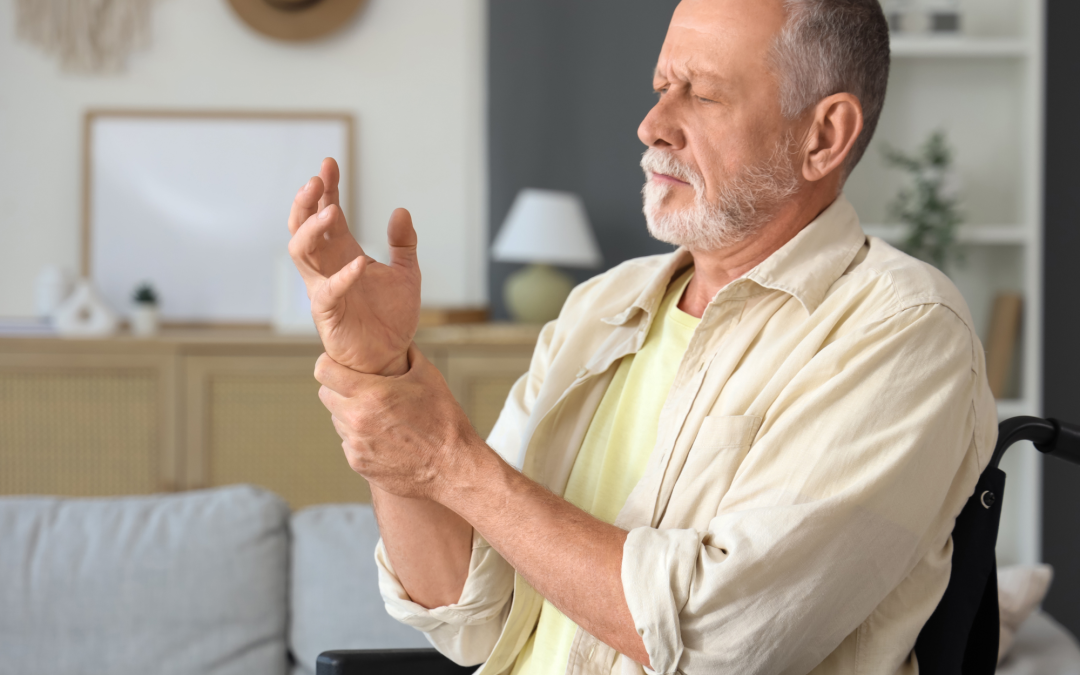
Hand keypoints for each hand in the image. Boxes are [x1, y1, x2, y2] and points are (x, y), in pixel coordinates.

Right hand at [288, 158, 420, 375]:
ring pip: (301, 252)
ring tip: (331, 210)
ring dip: (313, 230)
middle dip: (307, 202)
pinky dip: (343, 276)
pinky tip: (360, 263)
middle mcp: (327, 267)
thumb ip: (403, 244)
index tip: (330, 163)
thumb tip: (400, 210)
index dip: (327, 189)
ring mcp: (323, 288)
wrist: (391, 354)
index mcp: (343, 253)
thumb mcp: (406, 273)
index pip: (327, 214)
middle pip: (303, 227)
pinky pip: (327, 291)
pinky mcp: (328, 314)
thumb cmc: (392, 316)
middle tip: (316, 179)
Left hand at [315, 344, 484, 498]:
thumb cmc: (444, 421)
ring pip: (336, 420)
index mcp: (372, 394)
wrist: (452, 467)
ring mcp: (356, 444)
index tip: (338, 365)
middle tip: (361, 389)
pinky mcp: (358, 463)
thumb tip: (397, 341)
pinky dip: (359, 437)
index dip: (329, 364)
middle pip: (325, 395)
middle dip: (339, 388)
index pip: (324, 371)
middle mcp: (358, 419)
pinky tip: (384, 436)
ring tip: (379, 415)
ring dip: (350, 414)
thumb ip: (407, 354)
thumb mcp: (429, 377)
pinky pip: (347, 442)